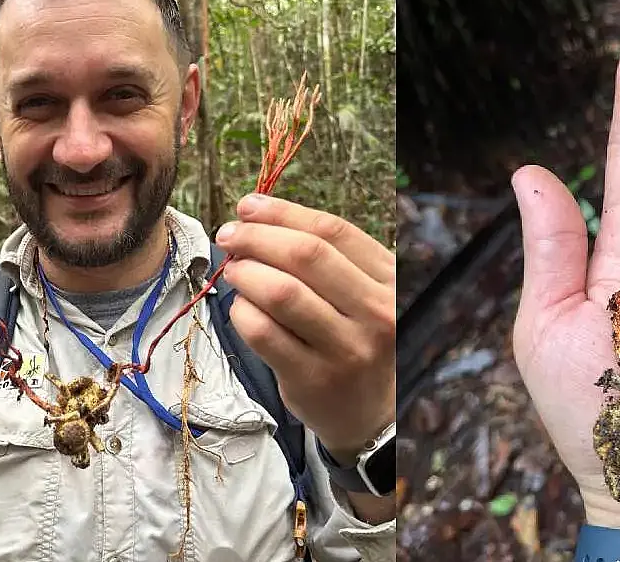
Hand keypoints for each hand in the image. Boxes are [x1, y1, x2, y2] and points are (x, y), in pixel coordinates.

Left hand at [215, 194, 395, 459]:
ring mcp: (347, 349)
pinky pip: (264, 334)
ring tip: (233, 270)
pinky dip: (242, 312)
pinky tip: (240, 308)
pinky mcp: (313, 379)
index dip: (283, 213)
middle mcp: (377, 313)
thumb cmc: (358, 339)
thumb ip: (326, 257)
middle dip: (258, 237)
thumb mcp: (363, 294)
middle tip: (229, 236)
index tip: (249, 206)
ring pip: (282, 293)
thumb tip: (257, 215)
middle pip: (307, 256)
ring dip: (246, 273)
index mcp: (390, 281)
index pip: (334, 232)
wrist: (371, 413)